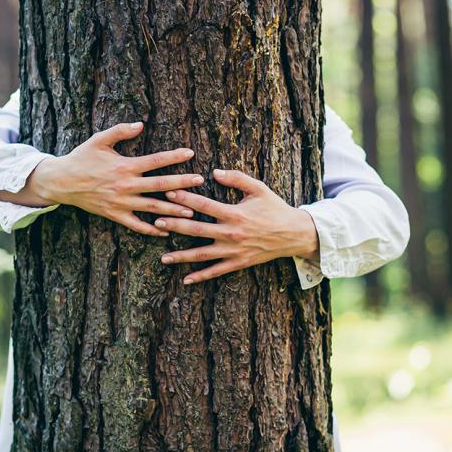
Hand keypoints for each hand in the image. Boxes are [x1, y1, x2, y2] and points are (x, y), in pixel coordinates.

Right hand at [29, 121, 204, 236]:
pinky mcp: (115, 215)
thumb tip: (141, 124)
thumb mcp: (99, 140)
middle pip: (160, 185)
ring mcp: (121, 203)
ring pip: (152, 208)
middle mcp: (126, 186)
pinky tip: (166, 231)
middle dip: (182, 183)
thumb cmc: (82, 158)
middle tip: (200, 181)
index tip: (190, 153)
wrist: (61, 182)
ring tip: (191, 211)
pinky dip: (151, 230)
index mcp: (125, 166)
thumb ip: (121, 131)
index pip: (155, 161)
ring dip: (173, 210)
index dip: (174, 156)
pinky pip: (136, 225)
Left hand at [154, 168, 319, 283]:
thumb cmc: (275, 208)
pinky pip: (216, 271)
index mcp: (235, 213)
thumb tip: (214, 172)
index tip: (168, 193)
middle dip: (175, 226)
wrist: (294, 234)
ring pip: (202, 254)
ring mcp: (234, 250)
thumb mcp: (259, 188)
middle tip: (157, 222)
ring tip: (163, 258)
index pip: (204, 205)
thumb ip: (237, 178)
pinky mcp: (238, 263)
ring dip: (181, 256)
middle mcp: (231, 233)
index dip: (184, 198)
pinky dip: (201, 276)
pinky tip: (185, 279)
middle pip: (197, 230)